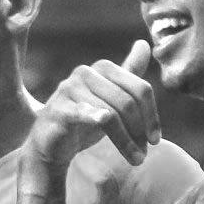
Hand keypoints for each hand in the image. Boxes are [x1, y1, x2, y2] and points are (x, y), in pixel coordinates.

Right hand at [26, 41, 160, 175]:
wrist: (49, 142)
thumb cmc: (83, 120)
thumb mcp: (110, 98)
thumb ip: (128, 73)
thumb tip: (145, 43)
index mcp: (103, 68)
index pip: (140, 89)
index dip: (152, 116)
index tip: (155, 140)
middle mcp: (85, 73)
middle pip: (127, 102)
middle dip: (139, 131)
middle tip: (143, 155)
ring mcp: (70, 89)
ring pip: (111, 114)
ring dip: (126, 141)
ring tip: (135, 159)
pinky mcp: (58, 108)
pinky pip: (82, 112)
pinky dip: (94, 116)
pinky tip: (102, 120)